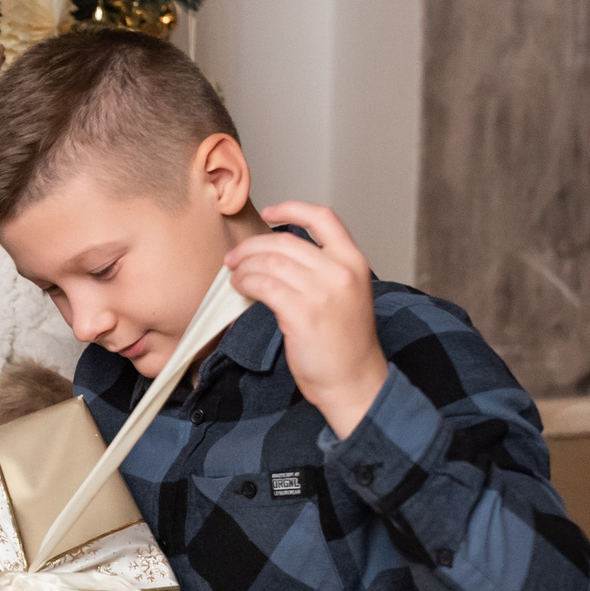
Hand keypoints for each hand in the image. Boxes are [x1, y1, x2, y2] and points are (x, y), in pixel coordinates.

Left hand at [226, 202, 390, 439]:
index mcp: (353, 262)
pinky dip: (246, 283)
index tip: (270, 212)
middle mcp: (341, 272)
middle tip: (234, 257)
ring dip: (245, 266)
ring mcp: (323, 293)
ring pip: (270, 262)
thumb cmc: (345, 344)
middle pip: (285, 242)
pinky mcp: (303, 314)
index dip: (292, 208)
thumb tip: (276, 256)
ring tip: (235, 276)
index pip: (324, 218)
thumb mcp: (346, 295)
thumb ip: (321, 271)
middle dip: (252, 246)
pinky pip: (264, 286)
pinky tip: (240, 288)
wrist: (355, 381)